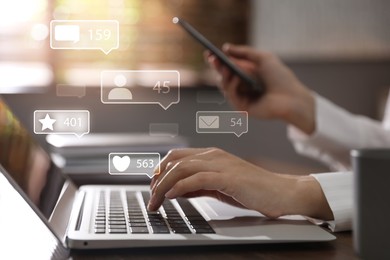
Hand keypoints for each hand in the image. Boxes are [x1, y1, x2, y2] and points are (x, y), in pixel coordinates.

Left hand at [148, 148, 332, 219]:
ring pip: (182, 169)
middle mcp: (214, 155)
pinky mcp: (229, 177)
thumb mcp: (219, 186)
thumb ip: (199, 185)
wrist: (281, 192)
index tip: (153, 187)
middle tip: (151, 197)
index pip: (177, 156)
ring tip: (156, 200)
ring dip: (164, 185)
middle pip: (175, 160)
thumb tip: (176, 190)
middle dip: (157, 178)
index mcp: (212, 155)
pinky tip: (172, 196)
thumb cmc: (252, 189)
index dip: (161, 170)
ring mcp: (221, 164)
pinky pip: (198, 179)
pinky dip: (181, 187)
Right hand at [207, 44, 315, 134]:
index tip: (209, 52)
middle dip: (217, 67)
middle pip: (223, 76)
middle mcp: (242, 87)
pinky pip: (231, 95)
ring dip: (224, 75)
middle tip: (211, 58)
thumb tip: (225, 47)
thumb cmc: (280, 78)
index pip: (228, 67)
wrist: (292, 97)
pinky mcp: (242, 108)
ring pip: (224, 86)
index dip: (218, 60)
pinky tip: (236, 78)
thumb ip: (244, 52)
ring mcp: (241, 98)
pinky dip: (232, 85)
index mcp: (247, 75)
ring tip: (225, 67)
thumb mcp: (263, 58)